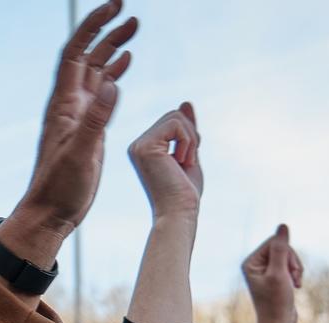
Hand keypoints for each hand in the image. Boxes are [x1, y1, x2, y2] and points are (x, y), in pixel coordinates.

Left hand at [0, 1, 138, 269]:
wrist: (50, 214)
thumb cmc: (60, 188)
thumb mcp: (80, 154)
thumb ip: (96, 119)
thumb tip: (113, 83)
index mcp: (64, 104)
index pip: (76, 53)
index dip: (93, 26)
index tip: (116, 6)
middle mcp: (70, 104)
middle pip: (88, 55)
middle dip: (106, 30)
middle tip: (130, 12)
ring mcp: (79, 115)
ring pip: (96, 71)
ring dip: (113, 47)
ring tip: (134, 28)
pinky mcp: (88, 128)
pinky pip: (102, 91)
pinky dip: (114, 73)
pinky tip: (126, 63)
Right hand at [127, 103, 203, 223]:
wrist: (178, 213)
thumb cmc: (184, 193)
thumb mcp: (188, 154)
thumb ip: (186, 131)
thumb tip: (186, 103)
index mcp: (145, 148)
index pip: (172, 121)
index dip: (188, 135)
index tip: (188, 159)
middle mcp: (137, 145)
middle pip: (174, 115)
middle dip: (191, 135)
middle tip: (188, 160)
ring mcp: (139, 145)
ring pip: (176, 117)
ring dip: (190, 139)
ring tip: (184, 162)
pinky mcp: (145, 147)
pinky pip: (176, 124)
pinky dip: (188, 141)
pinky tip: (182, 161)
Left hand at [241, 224, 302, 322]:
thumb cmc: (276, 302)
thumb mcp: (280, 273)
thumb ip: (281, 249)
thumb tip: (283, 225)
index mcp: (250, 262)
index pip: (274, 241)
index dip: (287, 254)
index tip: (287, 272)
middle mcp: (255, 265)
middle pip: (282, 248)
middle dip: (292, 262)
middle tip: (293, 279)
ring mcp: (265, 271)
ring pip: (288, 257)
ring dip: (296, 269)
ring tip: (295, 284)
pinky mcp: (275, 277)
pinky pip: (290, 265)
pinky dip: (296, 274)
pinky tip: (295, 286)